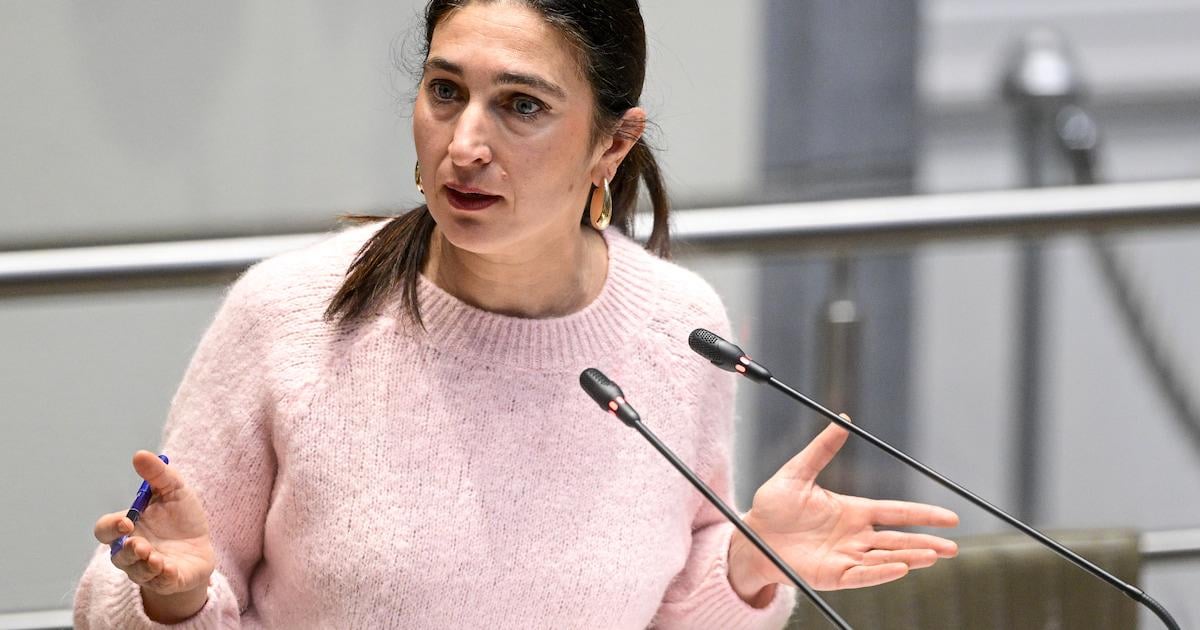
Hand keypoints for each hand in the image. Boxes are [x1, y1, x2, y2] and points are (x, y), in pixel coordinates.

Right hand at [93, 450, 214, 620]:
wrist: (202, 546)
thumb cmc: (181, 517)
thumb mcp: (174, 490)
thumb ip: (157, 474)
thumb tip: (139, 455)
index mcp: (128, 528)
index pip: (106, 530)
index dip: (111, 527)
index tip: (126, 521)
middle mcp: (132, 552)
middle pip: (117, 556)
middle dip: (126, 551)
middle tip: (138, 543)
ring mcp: (148, 569)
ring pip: (137, 572)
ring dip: (144, 565)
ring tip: (155, 557)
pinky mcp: (168, 581)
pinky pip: (160, 583)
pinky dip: (163, 576)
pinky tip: (168, 568)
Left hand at [728, 417, 958, 599]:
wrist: (751, 537)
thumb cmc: (772, 506)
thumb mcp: (796, 473)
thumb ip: (821, 449)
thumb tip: (841, 420)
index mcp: (852, 510)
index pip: (895, 511)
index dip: (923, 514)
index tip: (950, 517)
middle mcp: (855, 535)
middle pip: (898, 539)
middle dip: (927, 543)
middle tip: (954, 547)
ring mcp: (847, 557)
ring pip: (886, 558)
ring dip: (910, 557)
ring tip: (935, 556)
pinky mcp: (834, 576)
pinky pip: (862, 576)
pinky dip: (882, 573)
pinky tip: (901, 569)